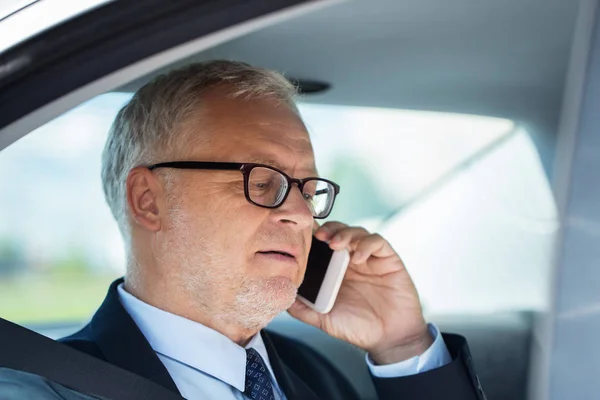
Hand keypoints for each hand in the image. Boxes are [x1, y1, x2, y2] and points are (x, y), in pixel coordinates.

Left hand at [287, 222, 432, 364]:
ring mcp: (370, 258)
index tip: (301, 235)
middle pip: (338, 230)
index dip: (312, 235)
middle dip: (328, 229)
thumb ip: (302, 308)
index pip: (321, 243)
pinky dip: (366, 244)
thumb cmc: (357, 328)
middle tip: (319, 236)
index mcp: (334, 269)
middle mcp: (351, 259)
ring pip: (357, 231)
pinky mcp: (388, 259)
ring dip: (345, 233)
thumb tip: (280, 297)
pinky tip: (358, 257)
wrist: (390, 339)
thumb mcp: (323, 319)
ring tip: (336, 244)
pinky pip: (378, 242)